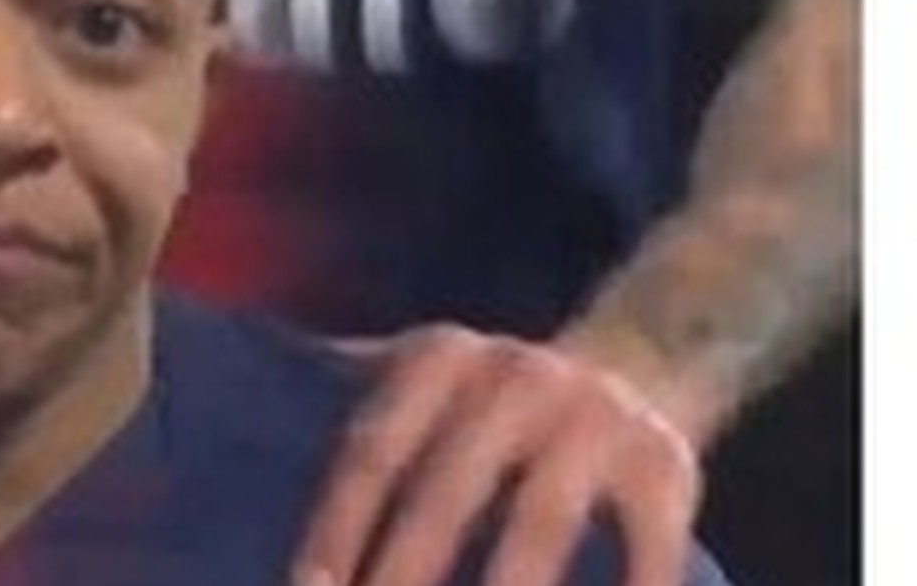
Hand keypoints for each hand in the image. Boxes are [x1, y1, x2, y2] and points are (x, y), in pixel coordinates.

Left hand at [294, 326, 700, 585]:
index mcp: (441, 360)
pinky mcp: (666, 466)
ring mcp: (596, 420)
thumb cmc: (493, 392)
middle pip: (447, 492)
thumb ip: (349, 383)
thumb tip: (250, 380)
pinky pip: (646, 551)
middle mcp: (517, 377)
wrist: (642, 354)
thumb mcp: (426, 369)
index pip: (373, 450)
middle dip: (401, 573)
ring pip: (539, 524)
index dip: (337, 527)